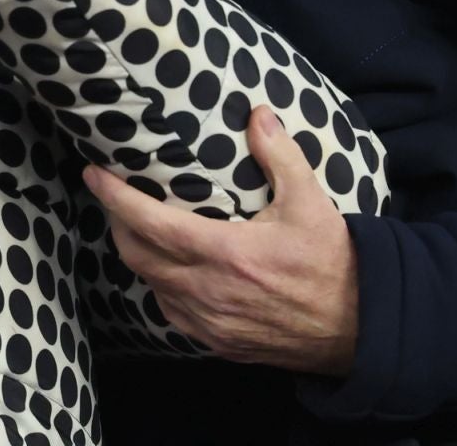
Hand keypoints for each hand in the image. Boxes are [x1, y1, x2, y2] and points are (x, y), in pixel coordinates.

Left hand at [82, 106, 360, 375]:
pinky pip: (171, 312)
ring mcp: (211, 322)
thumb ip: (279, 155)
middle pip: (136, 254)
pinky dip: (161, 286)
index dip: (114, 197)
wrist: (363, 327)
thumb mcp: (311, 201)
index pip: (150, 223)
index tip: (93, 174)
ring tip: (139, 227)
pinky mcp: (219, 343)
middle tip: (114, 196)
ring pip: (150, 285)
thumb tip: (258, 113)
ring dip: (138, 255)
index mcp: (226, 253)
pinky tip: (170, 269)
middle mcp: (210, 292)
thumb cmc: (334, 262)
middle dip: (117, 222)